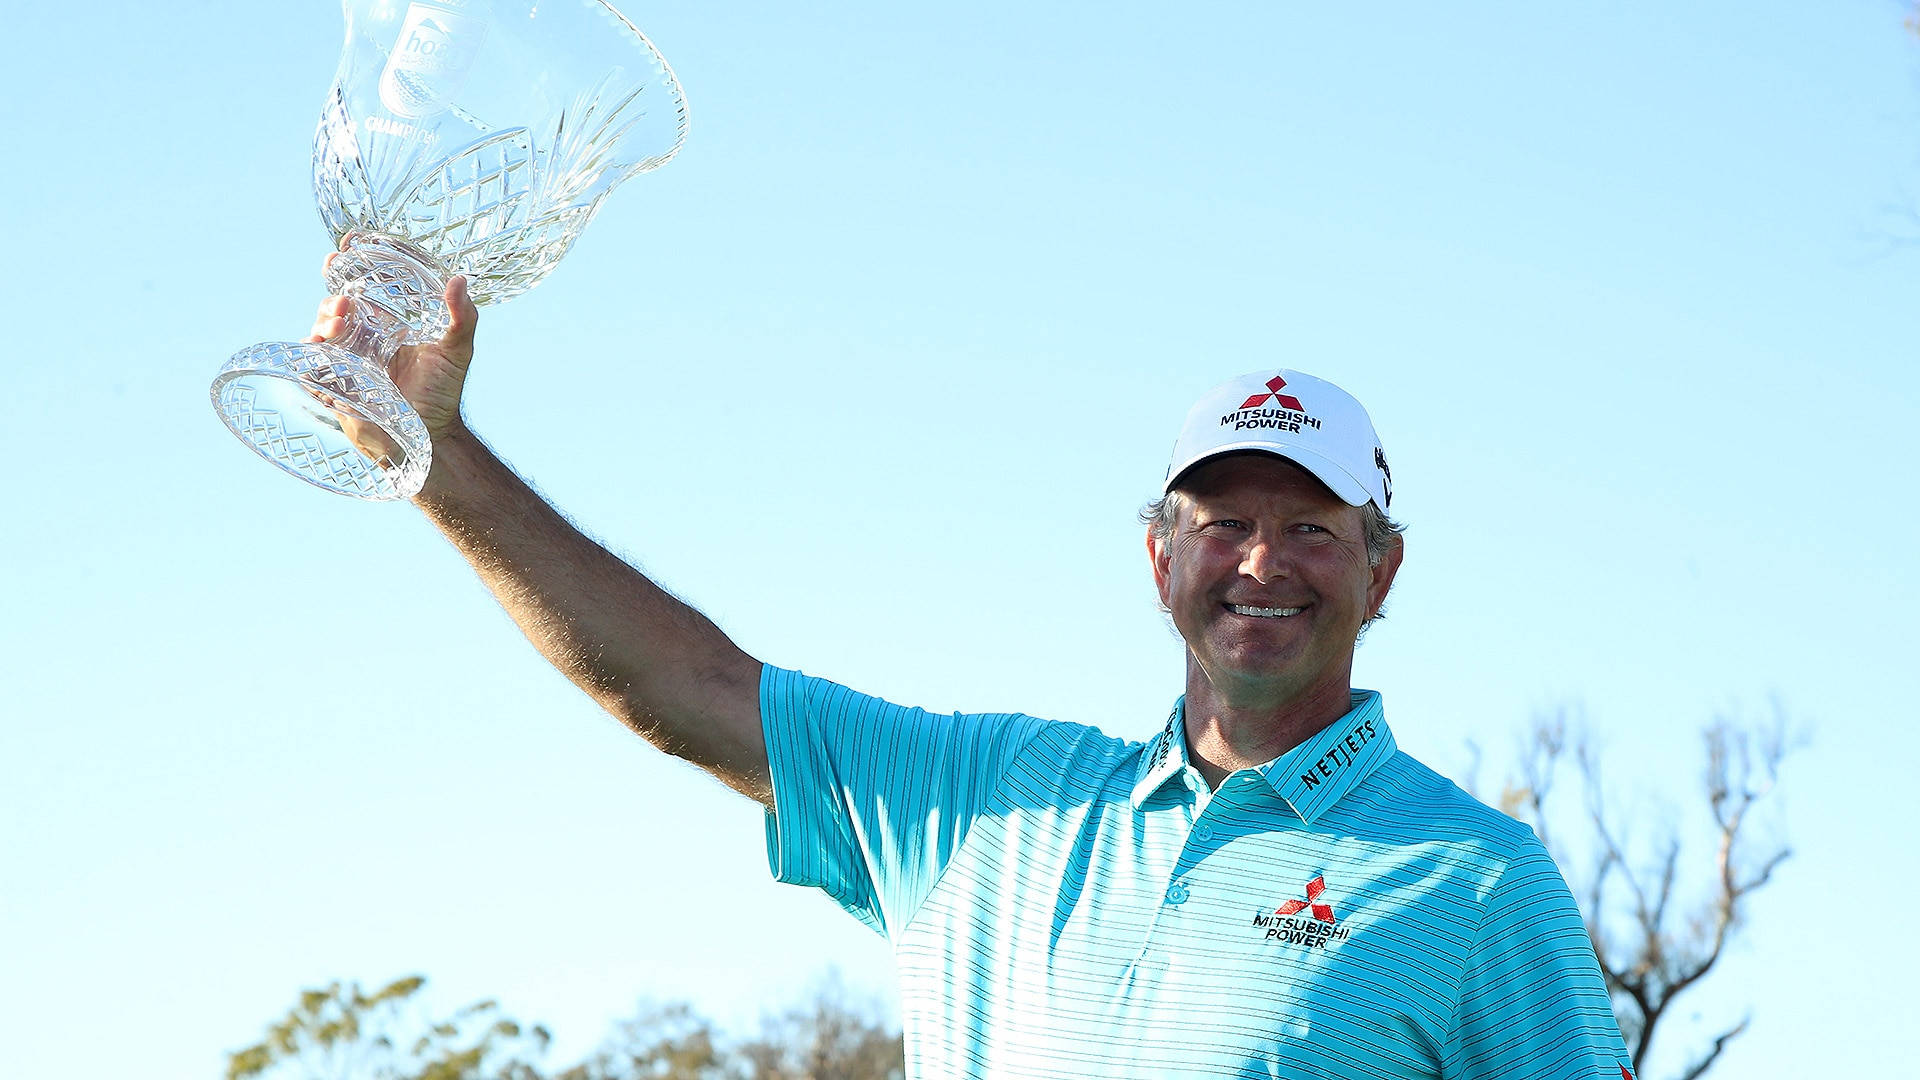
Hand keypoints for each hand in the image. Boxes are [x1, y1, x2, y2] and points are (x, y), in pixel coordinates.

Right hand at [306, 267, 479, 443]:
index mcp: (385, 321)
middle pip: (334, 306)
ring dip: (321, 323)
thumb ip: (462, 317)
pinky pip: (312, 369)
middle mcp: (361, 336)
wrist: (430, 435)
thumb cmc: (443, 391)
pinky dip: (312, 359)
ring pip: (320, 332)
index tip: (347, 245)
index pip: (360, 285)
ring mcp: (345, 360)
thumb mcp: (456, 351)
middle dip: (332, 298)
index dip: (350, 263)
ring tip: (336, 324)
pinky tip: (320, 351)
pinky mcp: (335, 385)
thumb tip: (460, 279)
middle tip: (343, 302)